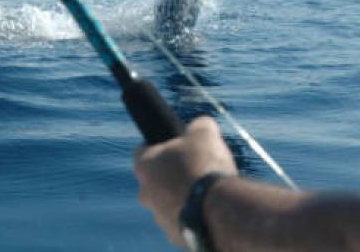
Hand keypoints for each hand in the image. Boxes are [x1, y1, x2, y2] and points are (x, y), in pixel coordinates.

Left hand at [134, 116, 238, 247]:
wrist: (217, 210)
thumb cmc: (204, 167)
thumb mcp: (204, 133)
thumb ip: (199, 125)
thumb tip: (202, 124)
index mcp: (145, 165)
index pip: (142, 151)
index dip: (158, 146)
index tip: (173, 145)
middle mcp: (146, 194)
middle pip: (154, 180)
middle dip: (171, 174)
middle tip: (194, 168)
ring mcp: (159, 217)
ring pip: (167, 202)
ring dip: (182, 197)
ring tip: (206, 191)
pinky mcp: (176, 235)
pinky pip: (182, 222)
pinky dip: (193, 215)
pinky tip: (210, 209)